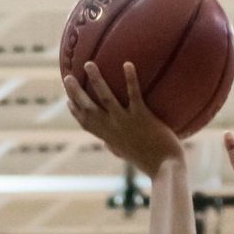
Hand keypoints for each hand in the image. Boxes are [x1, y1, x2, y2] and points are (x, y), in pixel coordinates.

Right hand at [64, 61, 183, 176]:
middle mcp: (114, 129)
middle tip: (67, 78)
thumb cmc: (151, 163)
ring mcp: (126, 122)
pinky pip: (134, 95)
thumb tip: (107, 145)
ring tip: (89, 64)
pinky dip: (130, 79)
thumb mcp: (128, 156)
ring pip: (106, 99)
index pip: (87, 124)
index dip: (76, 113)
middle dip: (76, 93)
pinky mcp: (142, 117)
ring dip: (96, 80)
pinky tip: (127, 63)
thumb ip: (116, 148)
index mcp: (110, 138)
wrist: (165, 169)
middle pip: (89, 109)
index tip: (68, 101)